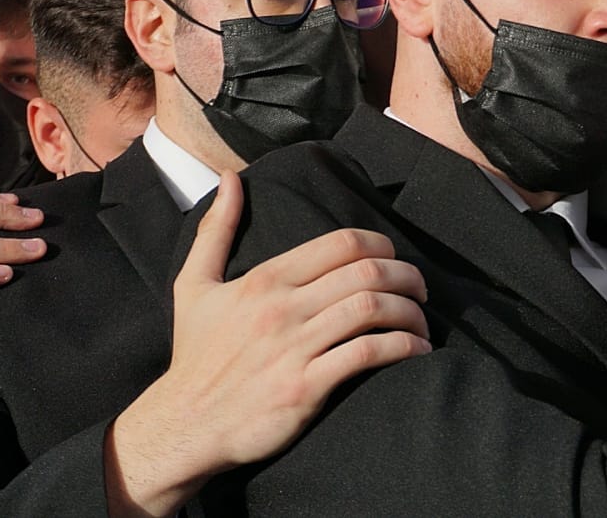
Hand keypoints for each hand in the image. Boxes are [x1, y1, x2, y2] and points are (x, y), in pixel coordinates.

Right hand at [106, 172, 430, 516]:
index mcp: (264, 279)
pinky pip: (366, 354)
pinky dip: (401, 348)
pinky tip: (416, 352)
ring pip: (371, 309)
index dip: (382, 245)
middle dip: (407, 277)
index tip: (395, 259)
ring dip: (410, 313)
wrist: (184, 425)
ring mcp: (293, 347)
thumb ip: (215, 230)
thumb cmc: (195, 357)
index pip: (342, 243)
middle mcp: (282, 308)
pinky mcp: (304, 387)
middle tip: (421, 291)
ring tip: (423, 324)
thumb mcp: (193, 286)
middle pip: (367, 271)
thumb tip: (231, 179)